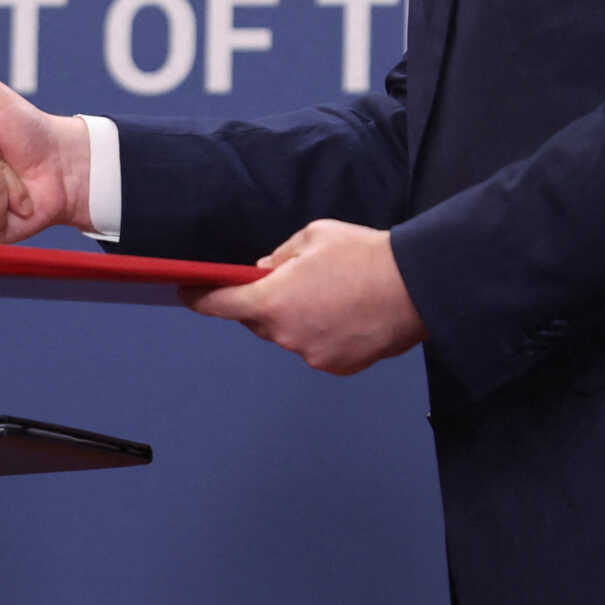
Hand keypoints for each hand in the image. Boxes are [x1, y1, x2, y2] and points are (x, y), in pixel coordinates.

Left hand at [186, 219, 425, 375]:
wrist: (416, 287)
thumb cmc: (364, 256)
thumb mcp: (313, 236)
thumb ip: (279, 256)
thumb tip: (264, 270)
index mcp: (273, 300)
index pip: (221, 304)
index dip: (201, 298)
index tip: (187, 292)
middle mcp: (287, 334)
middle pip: (257, 321)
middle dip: (263, 302)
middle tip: (287, 280)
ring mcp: (312, 355)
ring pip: (289, 335)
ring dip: (295, 318)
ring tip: (328, 294)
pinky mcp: (336, 367)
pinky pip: (314, 348)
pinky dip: (320, 333)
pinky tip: (344, 314)